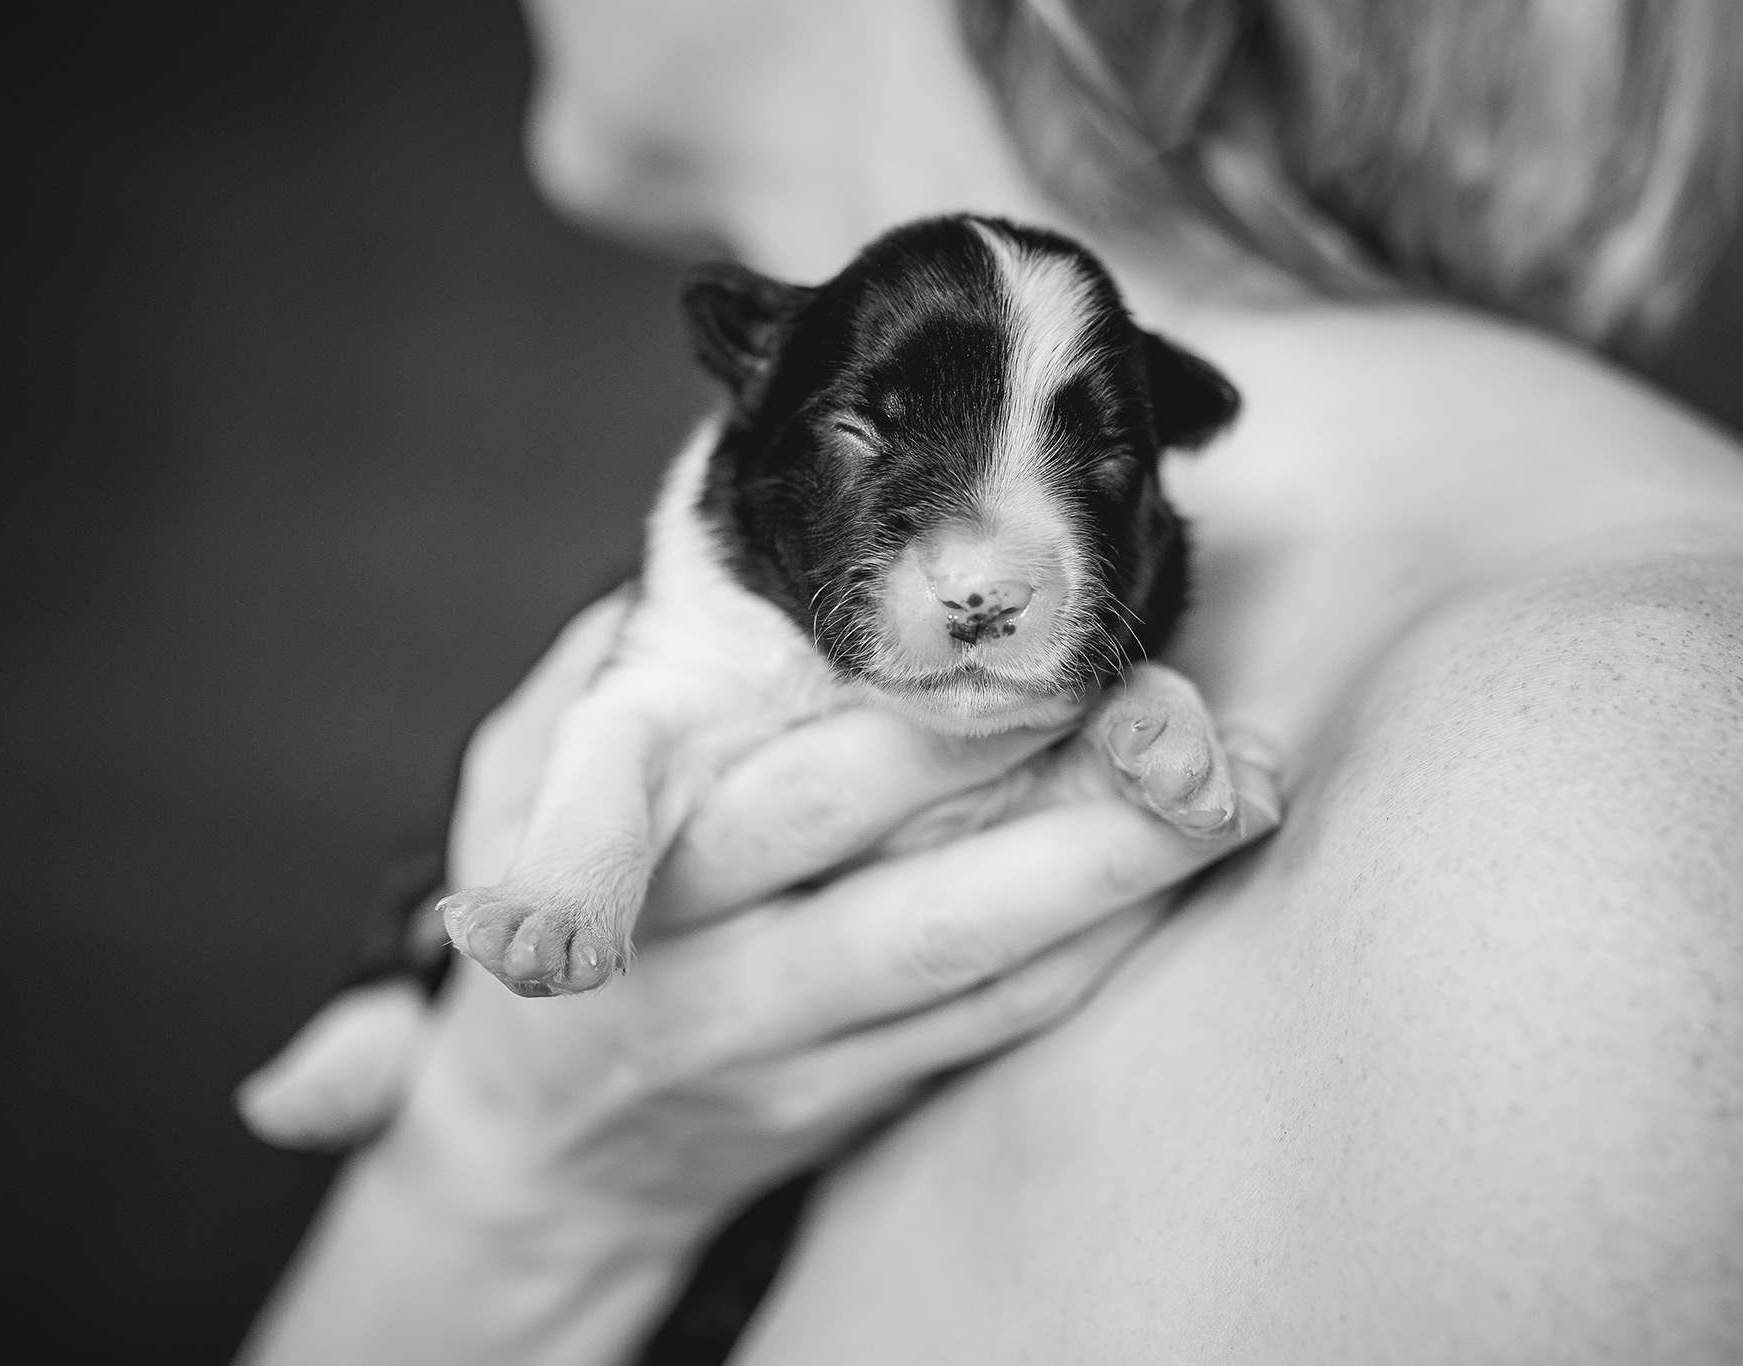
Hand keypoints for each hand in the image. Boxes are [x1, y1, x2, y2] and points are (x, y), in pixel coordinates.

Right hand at [241, 591, 1281, 1363]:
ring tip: (1231, 780)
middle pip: (860, 844)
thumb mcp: (511, 775)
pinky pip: (985, 1021)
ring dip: (1103, 863)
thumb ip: (603, 657)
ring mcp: (768, 1038)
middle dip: (1018, 754)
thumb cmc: (537, 901)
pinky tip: (1182, 871)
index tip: (968, 682)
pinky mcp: (843, 1099)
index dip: (816, 743)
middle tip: (1158, 684)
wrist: (549, 1154)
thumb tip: (740, 510)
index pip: (643, 787)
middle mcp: (683, 946)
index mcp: (577, 834)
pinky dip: (1092, 945)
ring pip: (955, 948)